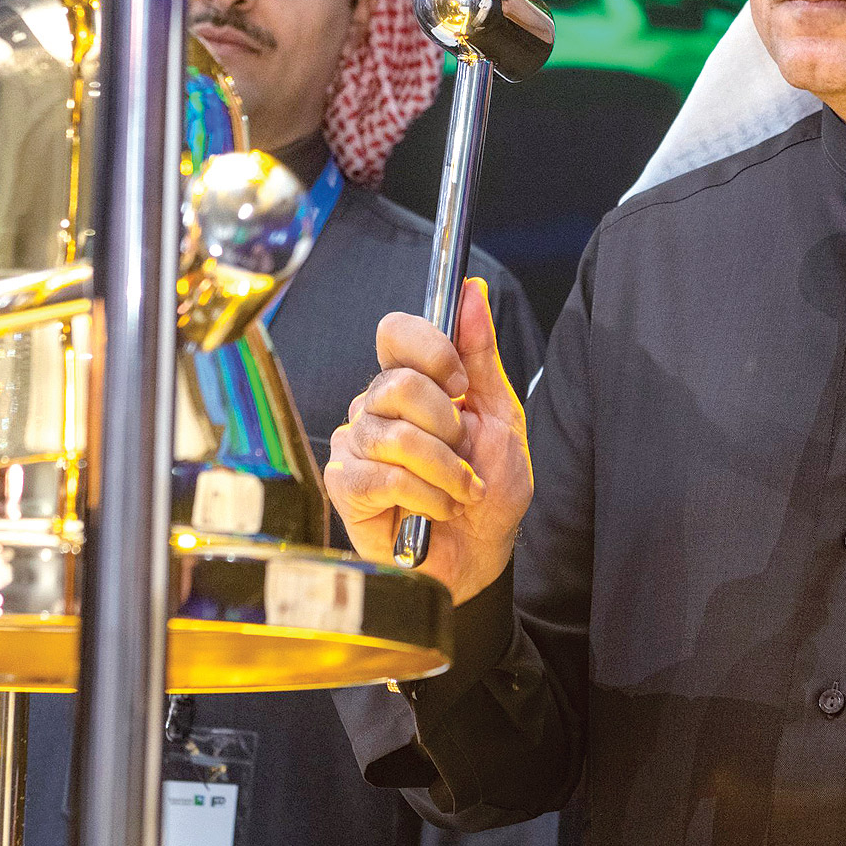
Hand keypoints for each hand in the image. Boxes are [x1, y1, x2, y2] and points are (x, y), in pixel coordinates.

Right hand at [325, 278, 533, 604]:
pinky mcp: (345, 487)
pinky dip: (425, 496)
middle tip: (462, 450)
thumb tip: (471, 291)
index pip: (395, 332)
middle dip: (447, 424)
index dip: (432, 351)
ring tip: (457, 489)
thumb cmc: (489, 488)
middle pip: (397, 384)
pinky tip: (434, 509)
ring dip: (444, 469)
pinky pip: (382, 476)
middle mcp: (375, 406)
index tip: (463, 384)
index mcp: (412, 382)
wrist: (483, 554)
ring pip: (393, 434)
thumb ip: (481, 352)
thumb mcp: (500, 414)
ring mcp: (355, 445)